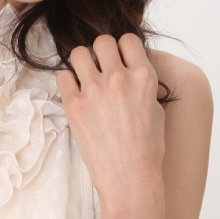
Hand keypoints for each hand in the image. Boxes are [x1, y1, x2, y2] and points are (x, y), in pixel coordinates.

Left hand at [56, 34, 164, 212]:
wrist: (130, 179)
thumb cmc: (147, 149)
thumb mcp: (156, 109)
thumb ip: (142, 83)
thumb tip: (129, 69)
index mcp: (144, 77)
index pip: (128, 39)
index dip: (123, 48)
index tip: (120, 59)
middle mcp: (119, 79)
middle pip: (102, 41)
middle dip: (102, 52)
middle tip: (102, 68)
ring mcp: (94, 91)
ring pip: (79, 53)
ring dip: (82, 63)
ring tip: (86, 78)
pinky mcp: (74, 105)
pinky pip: (63, 76)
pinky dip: (68, 82)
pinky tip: (76, 94)